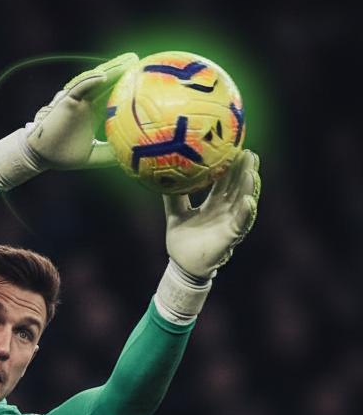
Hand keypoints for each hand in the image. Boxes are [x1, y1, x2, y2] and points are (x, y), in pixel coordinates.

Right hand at [26, 52, 138, 169]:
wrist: (40, 157)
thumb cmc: (63, 156)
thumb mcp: (93, 156)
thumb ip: (109, 155)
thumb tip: (130, 157)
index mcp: (93, 113)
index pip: (112, 94)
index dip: (125, 85)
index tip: (142, 78)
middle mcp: (86, 104)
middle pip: (106, 83)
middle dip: (121, 70)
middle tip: (137, 59)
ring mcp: (76, 101)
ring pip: (94, 81)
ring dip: (110, 70)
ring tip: (127, 61)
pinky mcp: (65, 102)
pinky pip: (77, 89)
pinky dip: (89, 81)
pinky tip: (103, 76)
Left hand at [164, 150, 260, 277]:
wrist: (182, 265)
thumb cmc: (181, 240)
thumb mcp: (175, 214)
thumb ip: (173, 197)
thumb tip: (162, 176)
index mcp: (213, 204)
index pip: (224, 181)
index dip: (230, 167)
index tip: (233, 148)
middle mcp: (224, 211)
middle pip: (238, 187)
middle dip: (244, 171)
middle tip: (248, 152)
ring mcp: (229, 223)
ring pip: (243, 202)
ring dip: (248, 187)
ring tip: (251, 171)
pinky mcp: (231, 236)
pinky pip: (241, 223)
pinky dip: (246, 212)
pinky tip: (249, 201)